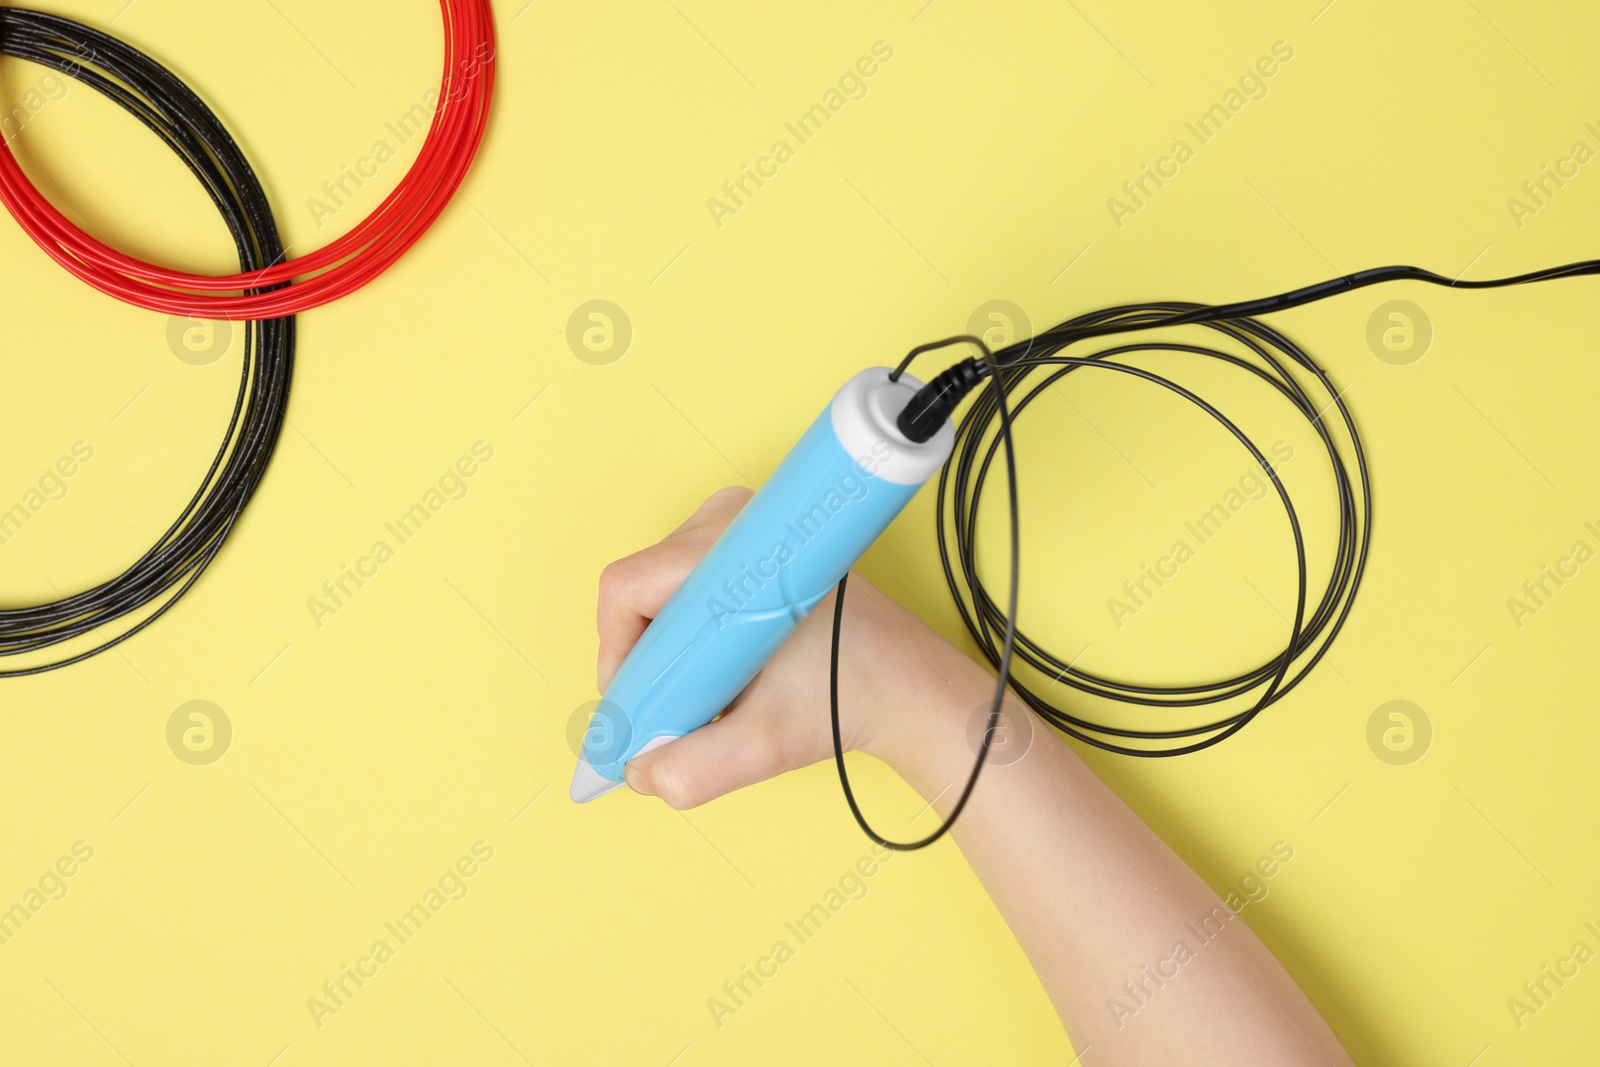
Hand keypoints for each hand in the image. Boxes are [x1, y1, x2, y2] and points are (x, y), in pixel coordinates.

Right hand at [595, 486, 994, 808]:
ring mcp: (744, 527)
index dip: (617, 655)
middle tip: (682, 708)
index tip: (640, 706)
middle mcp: (734, 523)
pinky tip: (725, 670)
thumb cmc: (848, 697)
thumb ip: (696, 768)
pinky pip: (690, 587)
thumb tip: (640, 772)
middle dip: (648, 658)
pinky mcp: (753, 545)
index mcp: (732, 554)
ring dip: (671, 648)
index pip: (627, 589)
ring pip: (663, 591)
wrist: (908, 683)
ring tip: (712, 691)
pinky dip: (693, 633)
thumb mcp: (768, 745)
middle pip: (641, 590)